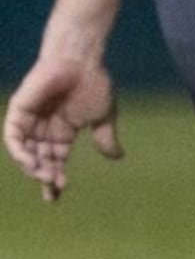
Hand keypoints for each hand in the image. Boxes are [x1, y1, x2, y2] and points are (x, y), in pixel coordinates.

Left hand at [5, 56, 123, 202]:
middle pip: (39, 160)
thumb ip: (105, 137)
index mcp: (62, 132)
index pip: (54, 161)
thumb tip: (118, 157)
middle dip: (44, 176)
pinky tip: (31, 161)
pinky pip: (13, 136)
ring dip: (31, 166)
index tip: (55, 196)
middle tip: (54, 186)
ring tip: (44, 175)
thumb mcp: (103, 116)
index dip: (54, 179)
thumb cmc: (93, 83)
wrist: (81, 61)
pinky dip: (19, 150)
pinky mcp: (19, 110)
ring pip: (24, 151)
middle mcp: (43, 129)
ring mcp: (30, 120)